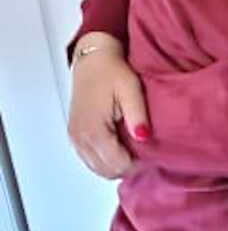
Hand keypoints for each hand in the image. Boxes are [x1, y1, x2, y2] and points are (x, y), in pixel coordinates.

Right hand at [68, 34, 149, 178]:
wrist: (92, 59)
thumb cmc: (111, 71)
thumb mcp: (130, 90)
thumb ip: (137, 115)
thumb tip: (143, 137)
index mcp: (94, 129)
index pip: (118, 164)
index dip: (137, 163)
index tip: (150, 152)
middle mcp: (80, 137)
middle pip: (107, 171)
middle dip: (127, 166)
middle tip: (142, 151)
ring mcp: (75, 138)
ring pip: (97, 169)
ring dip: (115, 164)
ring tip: (131, 148)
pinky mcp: (74, 135)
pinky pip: (90, 159)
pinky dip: (104, 159)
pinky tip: (118, 147)